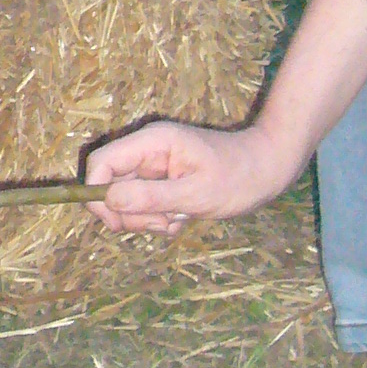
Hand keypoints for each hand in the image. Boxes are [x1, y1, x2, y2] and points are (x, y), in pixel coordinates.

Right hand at [84, 121, 290, 232]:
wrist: (270, 168)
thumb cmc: (240, 177)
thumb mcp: (196, 194)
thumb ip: (150, 197)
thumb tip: (108, 201)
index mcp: (152, 142)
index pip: (101, 162)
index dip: (96, 192)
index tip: (115, 222)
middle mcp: (147, 150)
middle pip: (110, 183)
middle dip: (129, 212)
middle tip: (161, 225)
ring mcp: (153, 164)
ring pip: (126, 196)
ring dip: (145, 218)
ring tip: (176, 221)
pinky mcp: (162, 178)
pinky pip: (144, 201)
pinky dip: (156, 217)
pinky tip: (181, 218)